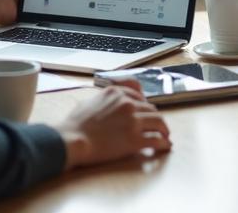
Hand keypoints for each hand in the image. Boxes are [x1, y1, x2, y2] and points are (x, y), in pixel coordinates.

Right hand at [56, 85, 171, 169]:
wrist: (71, 141)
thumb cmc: (74, 125)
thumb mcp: (89, 102)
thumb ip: (103, 99)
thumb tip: (108, 103)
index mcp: (115, 93)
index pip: (138, 95)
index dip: (145, 105)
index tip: (147, 111)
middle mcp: (127, 104)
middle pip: (151, 108)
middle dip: (155, 117)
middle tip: (157, 125)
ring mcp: (132, 121)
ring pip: (159, 121)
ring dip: (164, 129)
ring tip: (165, 135)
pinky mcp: (135, 139)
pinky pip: (156, 140)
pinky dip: (164, 143)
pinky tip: (165, 146)